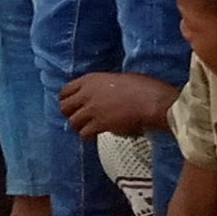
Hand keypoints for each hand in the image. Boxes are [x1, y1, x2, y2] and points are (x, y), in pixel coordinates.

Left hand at [58, 70, 179, 137]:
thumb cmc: (142, 87)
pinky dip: (88, 136)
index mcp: (91, 79)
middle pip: (64, 107)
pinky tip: (96, 135)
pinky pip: (84, 134)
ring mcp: (92, 109)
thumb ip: (103, 87)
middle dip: (70, 114)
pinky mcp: (99, 124)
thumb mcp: (117, 79)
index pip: (65, 90)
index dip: (68, 100)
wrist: (152, 101)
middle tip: (80, 119)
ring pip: (73, 123)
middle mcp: (87, 93)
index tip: (74, 106)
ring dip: (80, 127)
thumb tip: (100, 96)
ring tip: (89, 128)